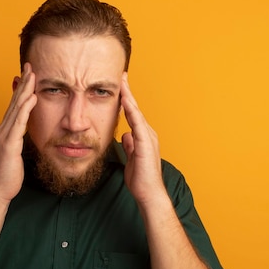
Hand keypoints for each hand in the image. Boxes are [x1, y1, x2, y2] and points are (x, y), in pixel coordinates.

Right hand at [0, 63, 36, 202]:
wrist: (0, 189)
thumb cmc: (9, 172)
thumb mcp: (17, 150)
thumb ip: (20, 137)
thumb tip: (26, 129)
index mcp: (6, 129)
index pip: (15, 104)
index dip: (22, 88)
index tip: (29, 74)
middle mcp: (3, 128)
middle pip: (14, 101)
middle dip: (23, 83)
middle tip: (30, 66)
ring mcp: (5, 135)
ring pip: (16, 108)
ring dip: (25, 90)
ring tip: (33, 75)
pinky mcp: (9, 144)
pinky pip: (18, 123)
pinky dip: (25, 108)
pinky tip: (32, 97)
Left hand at [120, 73, 165, 205]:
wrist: (149, 193)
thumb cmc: (140, 179)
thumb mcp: (131, 158)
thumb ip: (130, 145)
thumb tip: (126, 135)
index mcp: (142, 137)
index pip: (132, 114)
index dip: (126, 100)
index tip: (120, 86)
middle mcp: (147, 133)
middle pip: (135, 108)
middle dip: (128, 92)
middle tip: (121, 75)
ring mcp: (147, 137)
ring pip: (136, 112)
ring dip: (129, 96)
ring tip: (122, 81)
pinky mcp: (145, 142)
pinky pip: (137, 122)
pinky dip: (132, 110)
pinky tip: (126, 100)